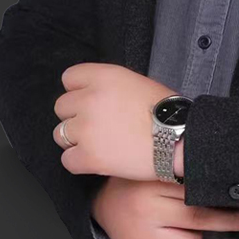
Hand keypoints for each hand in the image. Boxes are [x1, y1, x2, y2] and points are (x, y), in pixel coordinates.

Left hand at [52, 62, 177, 179]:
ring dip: (77, 140)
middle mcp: (89, 99)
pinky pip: (67, 160)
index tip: (89, 101)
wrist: (178, 141)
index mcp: (103, 76)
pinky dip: (81, 162)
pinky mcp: (88, 156)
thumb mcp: (135, 82)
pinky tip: (100, 159)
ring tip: (101, 143)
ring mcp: (86, 129)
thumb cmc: (165, 113)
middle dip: (76, 116)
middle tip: (99, 126)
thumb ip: (107, 85)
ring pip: (61, 134)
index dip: (79, 91)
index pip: (69, 78)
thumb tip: (90, 94)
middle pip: (61, 107)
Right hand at [92, 177, 238, 238]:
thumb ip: (186, 175)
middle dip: (227, 222)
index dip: (227, 205)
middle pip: (199, 220)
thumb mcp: (160, 172)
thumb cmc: (140, 187)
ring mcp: (140, 237)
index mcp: (154, 183)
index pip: (199, 195)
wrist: (102, 204)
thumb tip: (227, 181)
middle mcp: (146, 209)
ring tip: (172, 228)